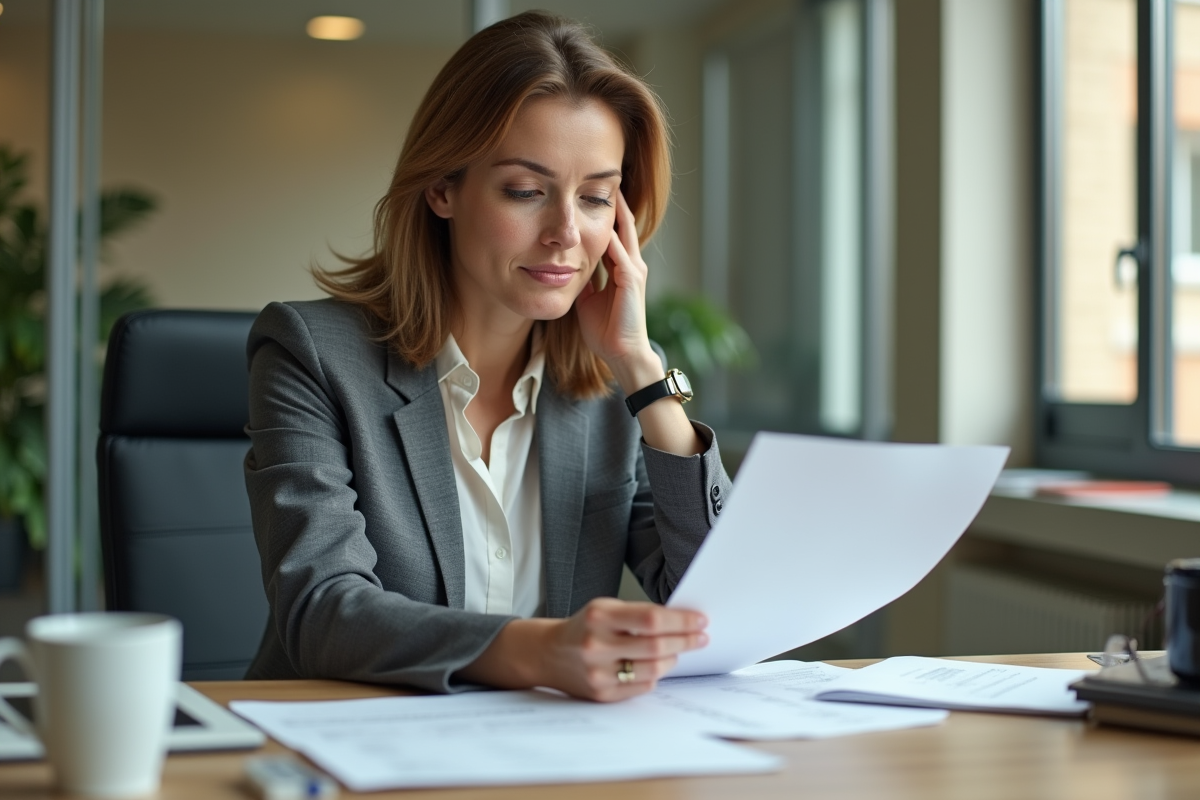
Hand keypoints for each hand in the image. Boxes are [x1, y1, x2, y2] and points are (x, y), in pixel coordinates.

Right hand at [542, 598, 708, 701]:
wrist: (548, 653)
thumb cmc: (584, 627)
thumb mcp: (605, 609)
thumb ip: (638, 614)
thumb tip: (682, 621)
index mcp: (599, 617)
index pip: (651, 619)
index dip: (681, 620)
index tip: (700, 620)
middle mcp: (596, 645)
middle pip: (656, 646)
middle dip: (685, 641)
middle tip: (701, 637)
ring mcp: (598, 673)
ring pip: (653, 669)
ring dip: (672, 659)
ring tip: (678, 651)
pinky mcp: (601, 694)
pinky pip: (642, 686)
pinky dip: (656, 675)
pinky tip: (657, 665)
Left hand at [574, 191, 662, 392]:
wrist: (621, 353)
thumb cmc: (605, 330)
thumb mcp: (588, 298)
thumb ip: (584, 279)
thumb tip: (567, 267)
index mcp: (620, 267)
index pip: (612, 231)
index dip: (602, 213)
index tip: (587, 193)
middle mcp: (630, 264)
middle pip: (621, 224)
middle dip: (611, 202)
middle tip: (600, 177)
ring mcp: (633, 270)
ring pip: (623, 233)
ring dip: (614, 212)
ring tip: (603, 188)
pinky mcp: (631, 281)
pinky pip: (620, 254)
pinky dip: (609, 238)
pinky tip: (600, 223)